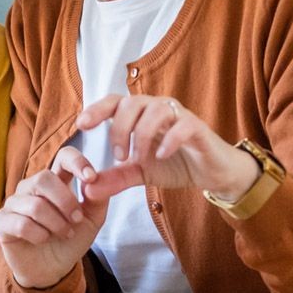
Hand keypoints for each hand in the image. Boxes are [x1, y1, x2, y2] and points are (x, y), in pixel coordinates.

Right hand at [0, 146, 108, 289]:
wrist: (52, 270)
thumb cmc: (69, 240)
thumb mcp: (91, 221)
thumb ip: (98, 199)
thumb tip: (95, 180)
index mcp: (56, 181)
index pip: (63, 157)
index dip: (77, 162)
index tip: (91, 177)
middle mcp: (32, 187)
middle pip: (43, 178)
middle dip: (65, 202)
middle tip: (76, 220)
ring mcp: (15, 202)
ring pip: (35, 205)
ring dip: (55, 224)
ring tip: (62, 234)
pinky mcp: (2, 220)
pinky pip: (22, 223)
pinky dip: (39, 235)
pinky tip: (42, 240)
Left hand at [75, 95, 259, 203]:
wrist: (211, 173)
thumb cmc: (174, 164)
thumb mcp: (140, 173)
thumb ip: (115, 178)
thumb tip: (87, 190)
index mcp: (140, 114)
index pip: (115, 102)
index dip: (97, 109)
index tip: (81, 124)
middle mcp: (157, 108)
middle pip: (131, 103)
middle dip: (119, 129)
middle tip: (119, 156)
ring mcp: (178, 115)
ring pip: (155, 110)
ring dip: (142, 134)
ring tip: (139, 158)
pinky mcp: (197, 127)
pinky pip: (182, 126)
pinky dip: (169, 139)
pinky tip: (161, 155)